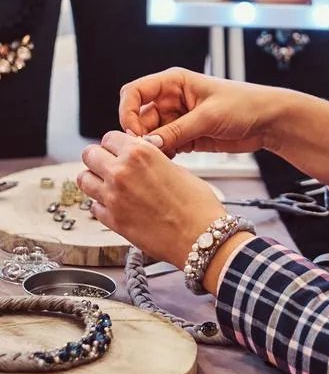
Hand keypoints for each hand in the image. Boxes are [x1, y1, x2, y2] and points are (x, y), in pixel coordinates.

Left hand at [78, 131, 227, 267]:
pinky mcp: (111, 221)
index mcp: (140, 153)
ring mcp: (112, 197)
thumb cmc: (197, 204)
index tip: (120, 149)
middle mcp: (121, 172)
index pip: (109, 137)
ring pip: (84, 179)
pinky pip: (93, 206)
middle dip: (99, 157)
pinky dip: (102, 204)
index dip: (116, 144)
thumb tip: (139, 158)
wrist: (200, 236)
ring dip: (95, 179)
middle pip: (89, 154)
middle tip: (111, 164)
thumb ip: (151, 159)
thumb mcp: (177, 168)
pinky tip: (119, 205)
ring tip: (110, 184)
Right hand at [119, 66, 328, 188]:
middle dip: (140, 136)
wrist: (270, 121)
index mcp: (174, 82)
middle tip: (147, 154)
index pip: (135, 92)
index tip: (133, 132)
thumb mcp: (208, 116)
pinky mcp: (187, 137)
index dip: (128, 112)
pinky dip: (164, 156)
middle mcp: (173, 100)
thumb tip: (147, 145)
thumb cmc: (245, 104)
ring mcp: (179, 119)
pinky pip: (165, 147)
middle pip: (139, 118)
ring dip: (152, 149)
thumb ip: (176, 131)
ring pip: (150, 136)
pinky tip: (171, 163)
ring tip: (161, 160)